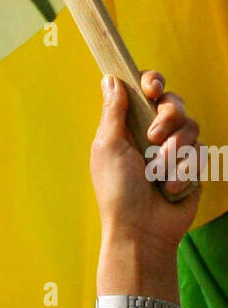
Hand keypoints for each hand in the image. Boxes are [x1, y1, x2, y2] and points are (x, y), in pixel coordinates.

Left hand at [90, 70, 199, 249]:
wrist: (141, 229)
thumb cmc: (117, 191)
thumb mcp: (108, 147)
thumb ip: (113, 111)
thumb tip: (110, 78)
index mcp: (129, 126)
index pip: (145, 91)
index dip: (152, 82)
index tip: (152, 88)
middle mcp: (152, 134)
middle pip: (173, 102)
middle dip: (168, 116)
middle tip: (154, 137)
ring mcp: (174, 149)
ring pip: (190, 126)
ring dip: (174, 149)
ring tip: (159, 172)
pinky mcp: (192, 166)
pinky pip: (200, 151)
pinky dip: (184, 169)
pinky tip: (170, 187)